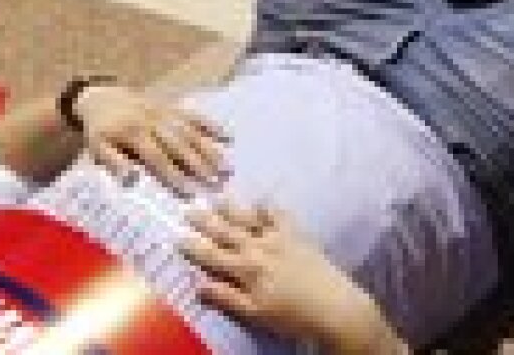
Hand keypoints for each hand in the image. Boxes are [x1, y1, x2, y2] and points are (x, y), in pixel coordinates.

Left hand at [74, 85, 229, 194]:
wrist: (100, 97)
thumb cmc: (101, 130)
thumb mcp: (97, 147)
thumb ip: (113, 162)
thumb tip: (130, 179)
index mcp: (133, 133)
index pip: (157, 158)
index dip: (174, 175)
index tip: (190, 193)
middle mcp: (152, 120)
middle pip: (180, 144)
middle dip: (199, 164)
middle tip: (217, 183)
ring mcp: (164, 111)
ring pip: (191, 131)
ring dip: (210, 149)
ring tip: (226, 168)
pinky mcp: (171, 105)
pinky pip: (194, 114)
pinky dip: (211, 124)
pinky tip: (227, 136)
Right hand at [181, 204, 405, 353]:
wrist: (336, 308)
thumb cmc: (292, 316)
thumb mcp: (255, 313)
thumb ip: (226, 297)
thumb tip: (197, 285)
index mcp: (245, 269)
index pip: (212, 255)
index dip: (193, 246)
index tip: (177, 236)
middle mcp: (258, 248)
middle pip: (226, 232)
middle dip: (205, 221)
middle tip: (188, 209)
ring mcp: (278, 238)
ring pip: (248, 219)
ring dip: (231, 208)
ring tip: (217, 198)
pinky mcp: (297, 235)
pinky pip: (279, 216)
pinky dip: (269, 207)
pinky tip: (262, 200)